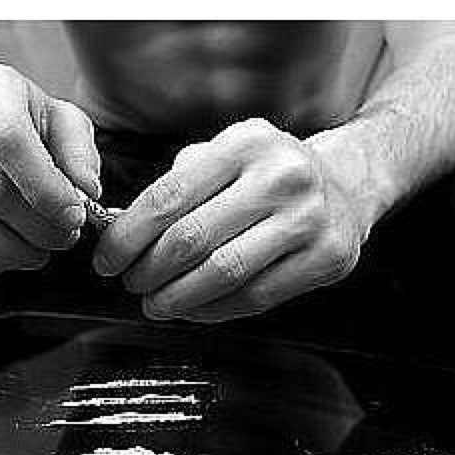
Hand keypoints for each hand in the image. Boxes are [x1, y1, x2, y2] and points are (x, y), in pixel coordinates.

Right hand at [0, 63, 99, 275]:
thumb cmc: (20, 123)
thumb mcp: (60, 121)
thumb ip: (79, 153)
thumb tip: (85, 190)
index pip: (10, 141)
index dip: (46, 190)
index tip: (74, 217)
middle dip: (36, 227)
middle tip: (62, 239)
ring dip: (8, 249)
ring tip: (38, 252)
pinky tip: (7, 256)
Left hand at [91, 118, 370, 321]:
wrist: (348, 186)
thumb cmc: (267, 176)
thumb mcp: (227, 156)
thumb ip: (178, 185)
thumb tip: (119, 230)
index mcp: (245, 143)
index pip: (169, 196)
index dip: (128, 236)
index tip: (106, 261)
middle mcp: (281, 176)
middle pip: (192, 238)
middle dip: (149, 270)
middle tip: (130, 286)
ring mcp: (309, 219)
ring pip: (224, 272)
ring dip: (178, 298)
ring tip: (155, 306)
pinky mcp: (328, 258)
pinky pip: (257, 296)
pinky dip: (215, 310)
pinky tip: (192, 311)